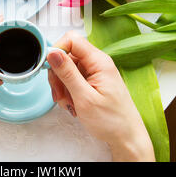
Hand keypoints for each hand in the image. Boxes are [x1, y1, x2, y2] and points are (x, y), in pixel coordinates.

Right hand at [47, 31, 154, 161]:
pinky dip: (68, 92)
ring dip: (62, 87)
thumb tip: (53, 53)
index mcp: (98, 62)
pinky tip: (74, 104)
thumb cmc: (112, 121)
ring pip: (67, 70)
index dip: (57, 50)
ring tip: (70, 103)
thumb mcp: (84, 97)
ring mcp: (94, 73)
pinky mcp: (92, 82)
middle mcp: (97, 63)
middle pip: (67, 56)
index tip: (49, 67)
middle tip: (60, 94)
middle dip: (58, 75)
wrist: (126, 137)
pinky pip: (72, 80)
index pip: (72, 40)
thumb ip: (67, 73)